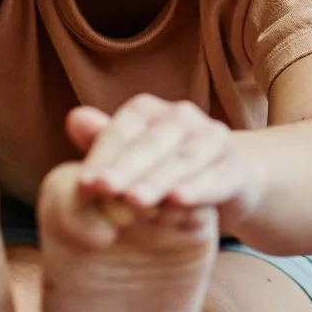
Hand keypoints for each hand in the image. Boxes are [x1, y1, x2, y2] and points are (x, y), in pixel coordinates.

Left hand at [66, 95, 261, 226]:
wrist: (225, 182)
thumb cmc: (161, 169)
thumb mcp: (129, 159)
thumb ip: (102, 144)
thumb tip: (74, 118)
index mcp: (149, 111)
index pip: (122, 129)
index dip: (103, 155)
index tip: (85, 183)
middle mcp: (183, 116)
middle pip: (152, 142)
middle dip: (128, 168)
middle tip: (105, 190)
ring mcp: (214, 138)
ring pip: (184, 159)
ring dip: (159, 180)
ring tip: (136, 200)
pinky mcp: (237, 167)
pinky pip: (217, 177)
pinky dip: (199, 189)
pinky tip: (181, 201)